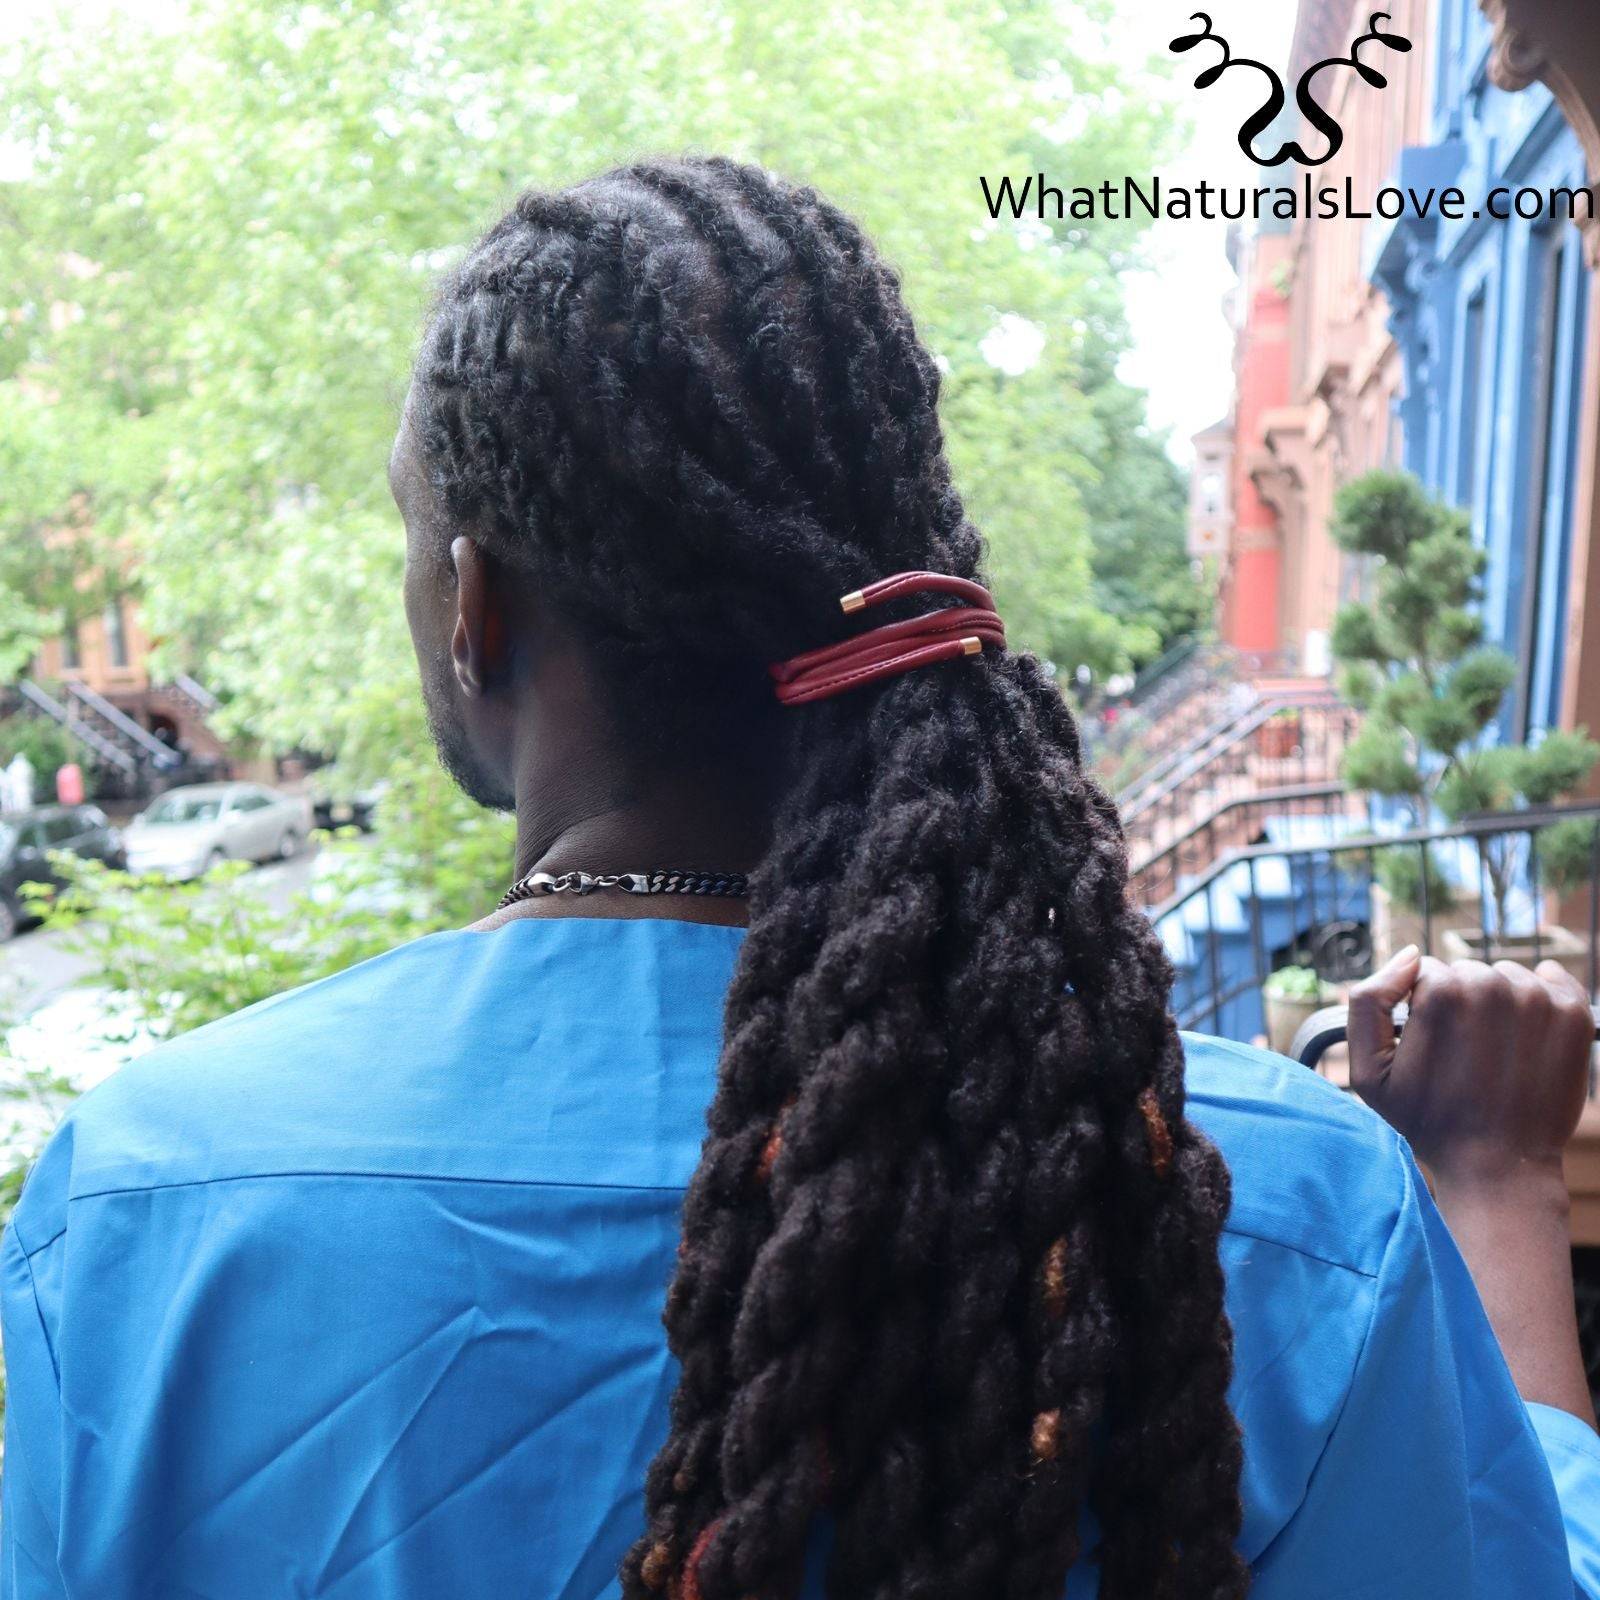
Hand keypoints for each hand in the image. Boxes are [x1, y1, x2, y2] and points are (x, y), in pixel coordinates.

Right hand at [1348, 947, 1593, 1192]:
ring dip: (1500, 1005)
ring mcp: (1539, 1000)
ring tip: (1495, 1054)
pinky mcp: (1574, 1016)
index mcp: (1440, 993)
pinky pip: (1553, 980)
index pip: (1427, 973)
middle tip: (1463, 1055)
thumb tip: (1410, 956)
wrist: (1497, 1166)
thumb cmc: (1427, 1120)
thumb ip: (1368, 1001)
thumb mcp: (1367, 1071)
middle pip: (1468, 973)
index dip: (1422, 1009)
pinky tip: (1527, 1037)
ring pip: (1507, 977)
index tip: (1432, 1048)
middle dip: (1461, 1004)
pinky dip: (1542, 999)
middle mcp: (1492, 986)